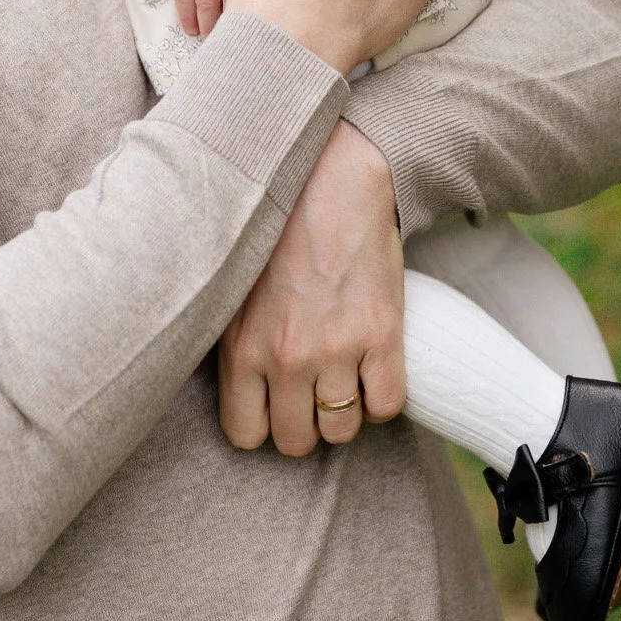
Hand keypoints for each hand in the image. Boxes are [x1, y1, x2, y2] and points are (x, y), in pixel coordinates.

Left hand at [219, 120, 404, 454]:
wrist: (330, 180)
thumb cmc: (275, 229)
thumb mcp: (234, 288)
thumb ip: (233, 343)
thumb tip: (235, 389)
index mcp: (241, 347)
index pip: (245, 434)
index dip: (262, 424)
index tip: (272, 405)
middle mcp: (286, 357)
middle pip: (296, 441)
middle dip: (303, 424)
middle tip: (310, 392)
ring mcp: (336, 349)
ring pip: (342, 431)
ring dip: (343, 413)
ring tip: (341, 377)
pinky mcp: (382, 336)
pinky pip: (387, 406)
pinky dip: (381, 397)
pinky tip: (372, 369)